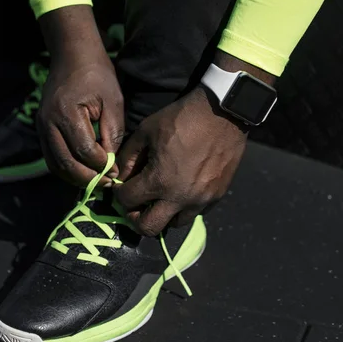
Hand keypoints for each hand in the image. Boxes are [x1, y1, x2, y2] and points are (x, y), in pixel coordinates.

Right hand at [37, 6, 124, 186]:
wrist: (72, 57)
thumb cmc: (98, 76)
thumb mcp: (113, 101)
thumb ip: (113, 133)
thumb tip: (111, 164)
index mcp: (66, 113)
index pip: (84, 151)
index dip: (102, 166)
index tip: (117, 173)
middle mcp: (48, 123)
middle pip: (66, 163)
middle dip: (89, 179)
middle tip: (108, 185)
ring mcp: (42, 127)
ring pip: (56, 165)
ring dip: (76, 179)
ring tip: (97, 183)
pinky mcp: (42, 130)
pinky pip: (52, 159)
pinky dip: (67, 170)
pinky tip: (84, 173)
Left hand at [113, 87, 247, 235]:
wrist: (223, 113)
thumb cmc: (182, 118)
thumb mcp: (146, 130)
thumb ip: (128, 157)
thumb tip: (121, 177)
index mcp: (159, 180)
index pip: (127, 201)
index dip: (119, 195)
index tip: (121, 188)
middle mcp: (180, 198)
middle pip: (149, 227)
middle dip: (136, 217)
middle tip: (136, 204)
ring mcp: (200, 200)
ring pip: (174, 224)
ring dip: (163, 215)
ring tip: (161, 198)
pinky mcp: (216, 197)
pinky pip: (195, 213)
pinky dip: (184, 207)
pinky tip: (182, 189)